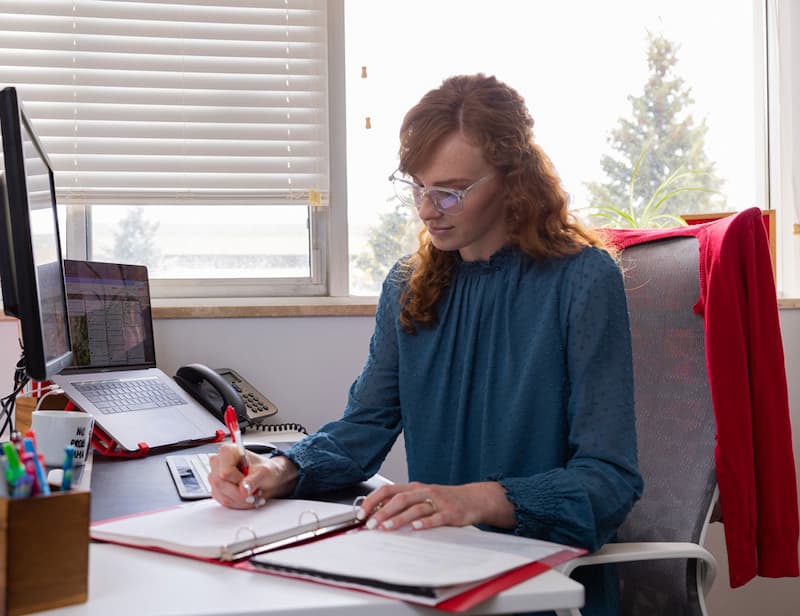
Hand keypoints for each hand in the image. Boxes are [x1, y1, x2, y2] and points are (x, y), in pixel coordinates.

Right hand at [208, 444, 297, 508]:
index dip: (238, 480)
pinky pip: (223, 502)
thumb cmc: (265, 470)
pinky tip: (247, 498)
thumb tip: (243, 490)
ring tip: (254, 495)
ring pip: (222, 495)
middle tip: (255, 493)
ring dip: (241, 500)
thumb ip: (254, 480)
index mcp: (228, 451)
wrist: (267, 479)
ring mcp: (215, 477)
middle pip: (221, 484)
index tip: (249, 481)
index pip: (225, 471)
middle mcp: (218, 462)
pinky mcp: (217, 489)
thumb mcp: (265, 472)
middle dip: (240, 494)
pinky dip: (238, 503)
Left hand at [356, 481, 515, 530]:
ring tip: (386, 528)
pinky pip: (437, 517)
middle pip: (400, 498)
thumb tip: (377, 514)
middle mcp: (424, 492)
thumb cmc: (444, 500)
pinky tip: (416, 528)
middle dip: (382, 511)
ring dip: (399, 518)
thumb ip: (403, 504)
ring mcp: (438, 502)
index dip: (373, 500)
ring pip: (415, 508)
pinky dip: (425, 522)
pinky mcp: (451, 513)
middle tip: (370, 524)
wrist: (474, 498)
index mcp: (414, 488)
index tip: (361, 513)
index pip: (388, 490)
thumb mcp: (422, 497)